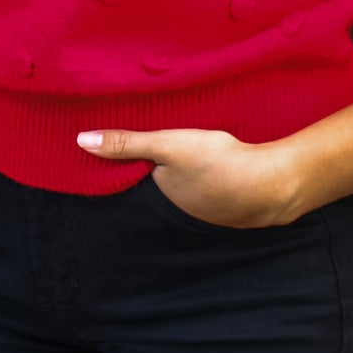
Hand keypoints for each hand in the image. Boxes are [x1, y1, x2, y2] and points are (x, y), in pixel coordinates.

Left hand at [75, 126, 300, 226]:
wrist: (272, 183)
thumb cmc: (217, 164)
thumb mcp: (168, 145)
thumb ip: (126, 143)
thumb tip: (79, 140)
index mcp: (155, 199)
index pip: (125, 184)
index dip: (118, 167)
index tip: (108, 148)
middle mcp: (174, 212)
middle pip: (152, 187)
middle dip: (146, 171)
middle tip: (141, 144)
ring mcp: (201, 211)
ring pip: (177, 187)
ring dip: (174, 174)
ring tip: (172, 152)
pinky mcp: (223, 203)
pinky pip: (201, 187)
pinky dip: (198, 176)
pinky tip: (205, 162)